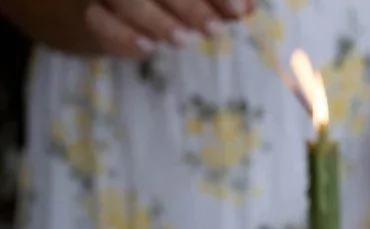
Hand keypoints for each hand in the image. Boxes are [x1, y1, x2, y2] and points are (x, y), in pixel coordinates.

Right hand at [85, 0, 255, 56]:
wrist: (104, 9)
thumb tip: (249, 8)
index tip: (240, 10)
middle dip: (190, 4)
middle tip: (214, 30)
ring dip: (157, 19)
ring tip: (183, 39)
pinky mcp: (86, 9)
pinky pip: (98, 20)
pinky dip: (122, 36)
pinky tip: (146, 49)